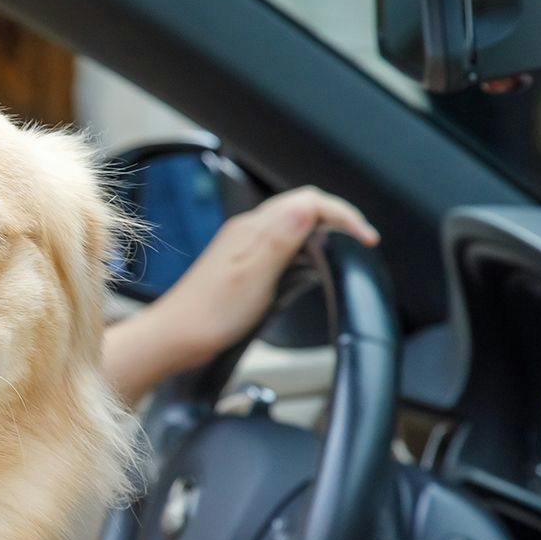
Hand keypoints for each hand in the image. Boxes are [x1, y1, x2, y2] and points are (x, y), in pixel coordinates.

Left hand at [157, 186, 378, 360]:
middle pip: (303, 209)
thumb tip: (308, 205)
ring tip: (342, 257)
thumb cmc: (208, 315)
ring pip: (294, 229)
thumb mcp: (253, 276)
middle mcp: (249, 232)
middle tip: (360, 244)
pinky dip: (305, 256)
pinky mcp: (244, 266)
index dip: (343, 214)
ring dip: (322, 238)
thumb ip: (281, 238)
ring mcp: (246, 248)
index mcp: (253, 229)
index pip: (309, 201)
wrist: (175, 338)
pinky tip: (310, 273)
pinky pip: (283, 250)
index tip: (365, 237)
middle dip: (337, 222)